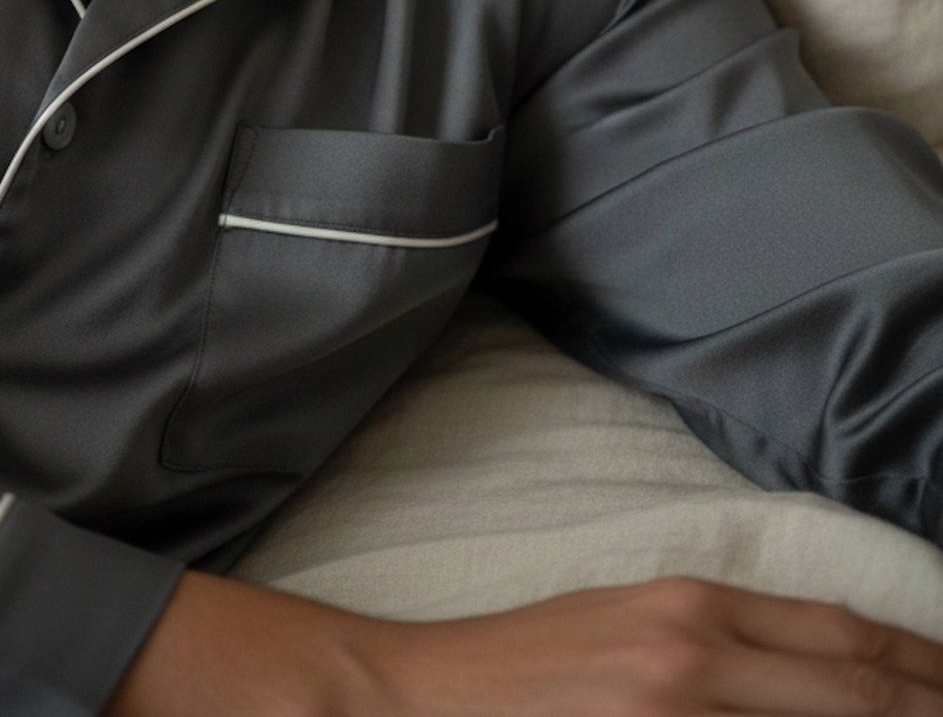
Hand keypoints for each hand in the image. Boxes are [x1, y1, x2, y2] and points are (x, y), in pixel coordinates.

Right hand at [106, 568, 942, 715]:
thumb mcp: (626, 627)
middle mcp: (695, 653)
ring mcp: (675, 708)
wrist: (421, 699)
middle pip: (847, 684)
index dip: (912, 661)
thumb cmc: (523, 666)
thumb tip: (809, 676)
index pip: (837, 636)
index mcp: (688, 607)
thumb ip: (714, 645)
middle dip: (921, 698)